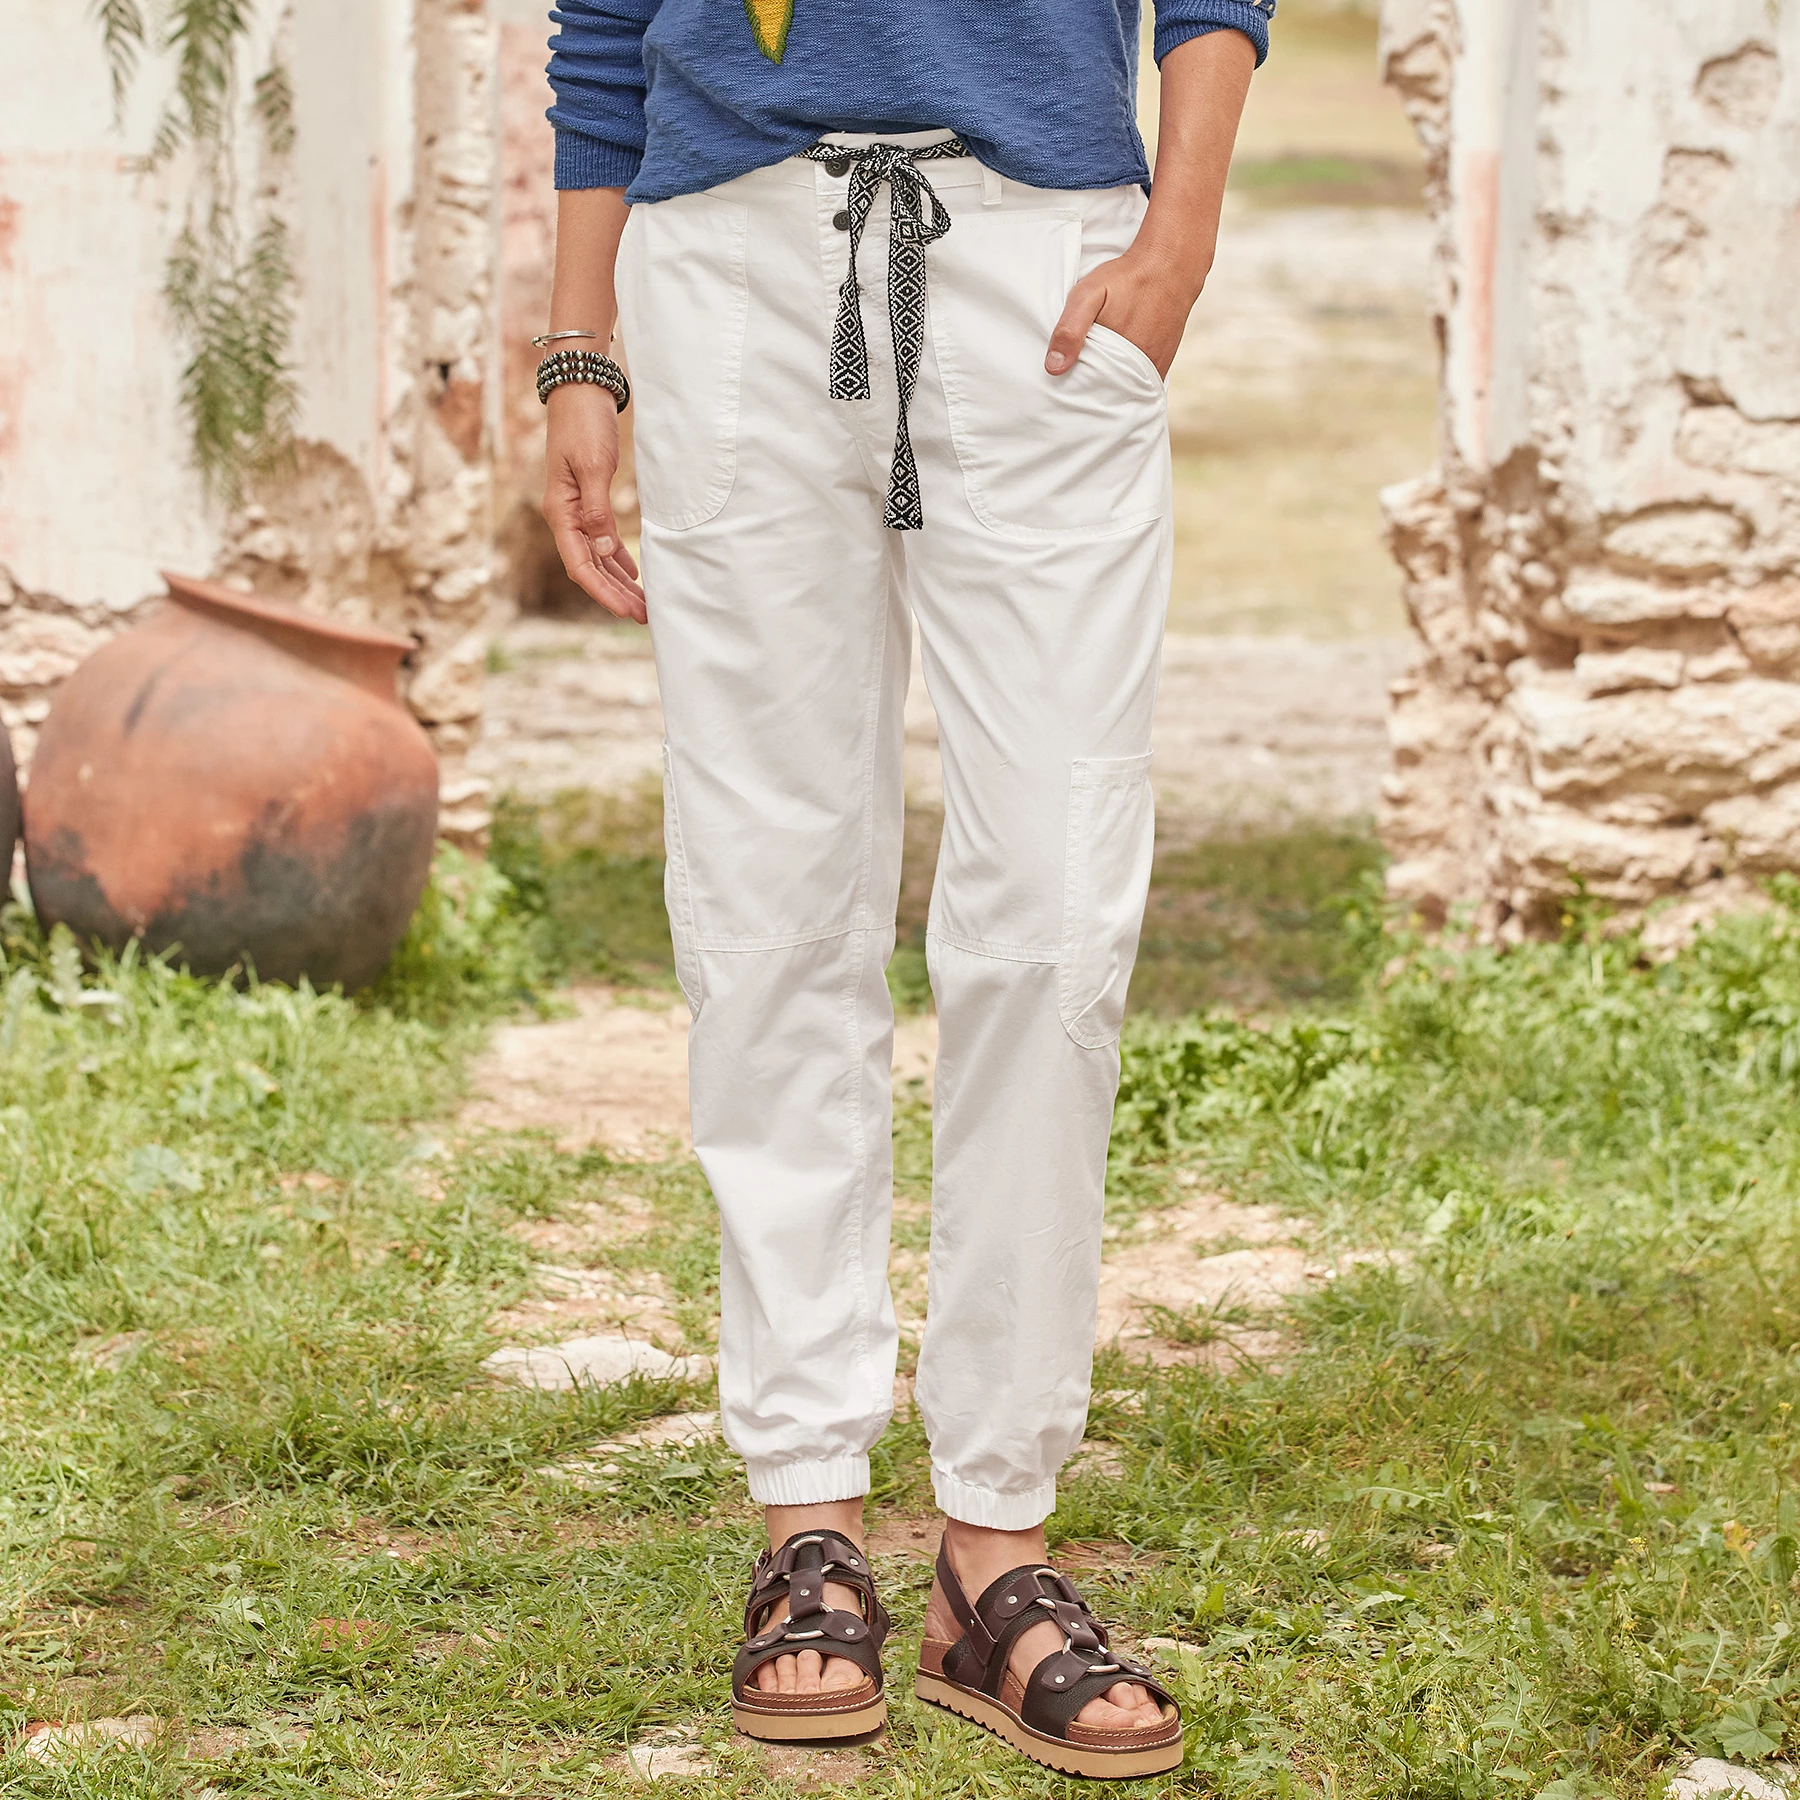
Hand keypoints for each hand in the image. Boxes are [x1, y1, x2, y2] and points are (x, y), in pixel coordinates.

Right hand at [542, 383, 645, 622]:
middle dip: (616, 595)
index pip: (580, 566)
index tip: (626, 612)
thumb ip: (598, 510)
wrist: (580, 390)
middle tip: (645, 616)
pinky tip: (634, 573)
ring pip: (597, 558)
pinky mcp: (590, 500)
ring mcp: (577, 510)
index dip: (603, 593)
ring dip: (619, 581)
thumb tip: (604, 550)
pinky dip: (618, 558)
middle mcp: (566, 517)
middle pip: (590, 568)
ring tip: (643, 603)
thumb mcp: (593, 466)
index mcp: (561, 513)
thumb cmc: (584, 424)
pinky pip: (602, 540)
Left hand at [1045, 247, 1203, 380]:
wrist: (1171, 266)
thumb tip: (1054, 368)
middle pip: (1108, 395)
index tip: (1062, 389)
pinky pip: (1140, 382)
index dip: (1074, 392)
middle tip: (1074, 386)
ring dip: (1109, 388)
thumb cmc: (1127, 279)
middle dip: (1091, 394)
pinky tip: (1114, 372)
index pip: (1089, 393)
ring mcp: (1152, 368)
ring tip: (1093, 379)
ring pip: (1124, 390)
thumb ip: (1070, 329)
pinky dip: (1126, 381)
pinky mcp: (1163, 363)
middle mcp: (1138, 370)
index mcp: (1117, 359)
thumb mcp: (1089, 295)